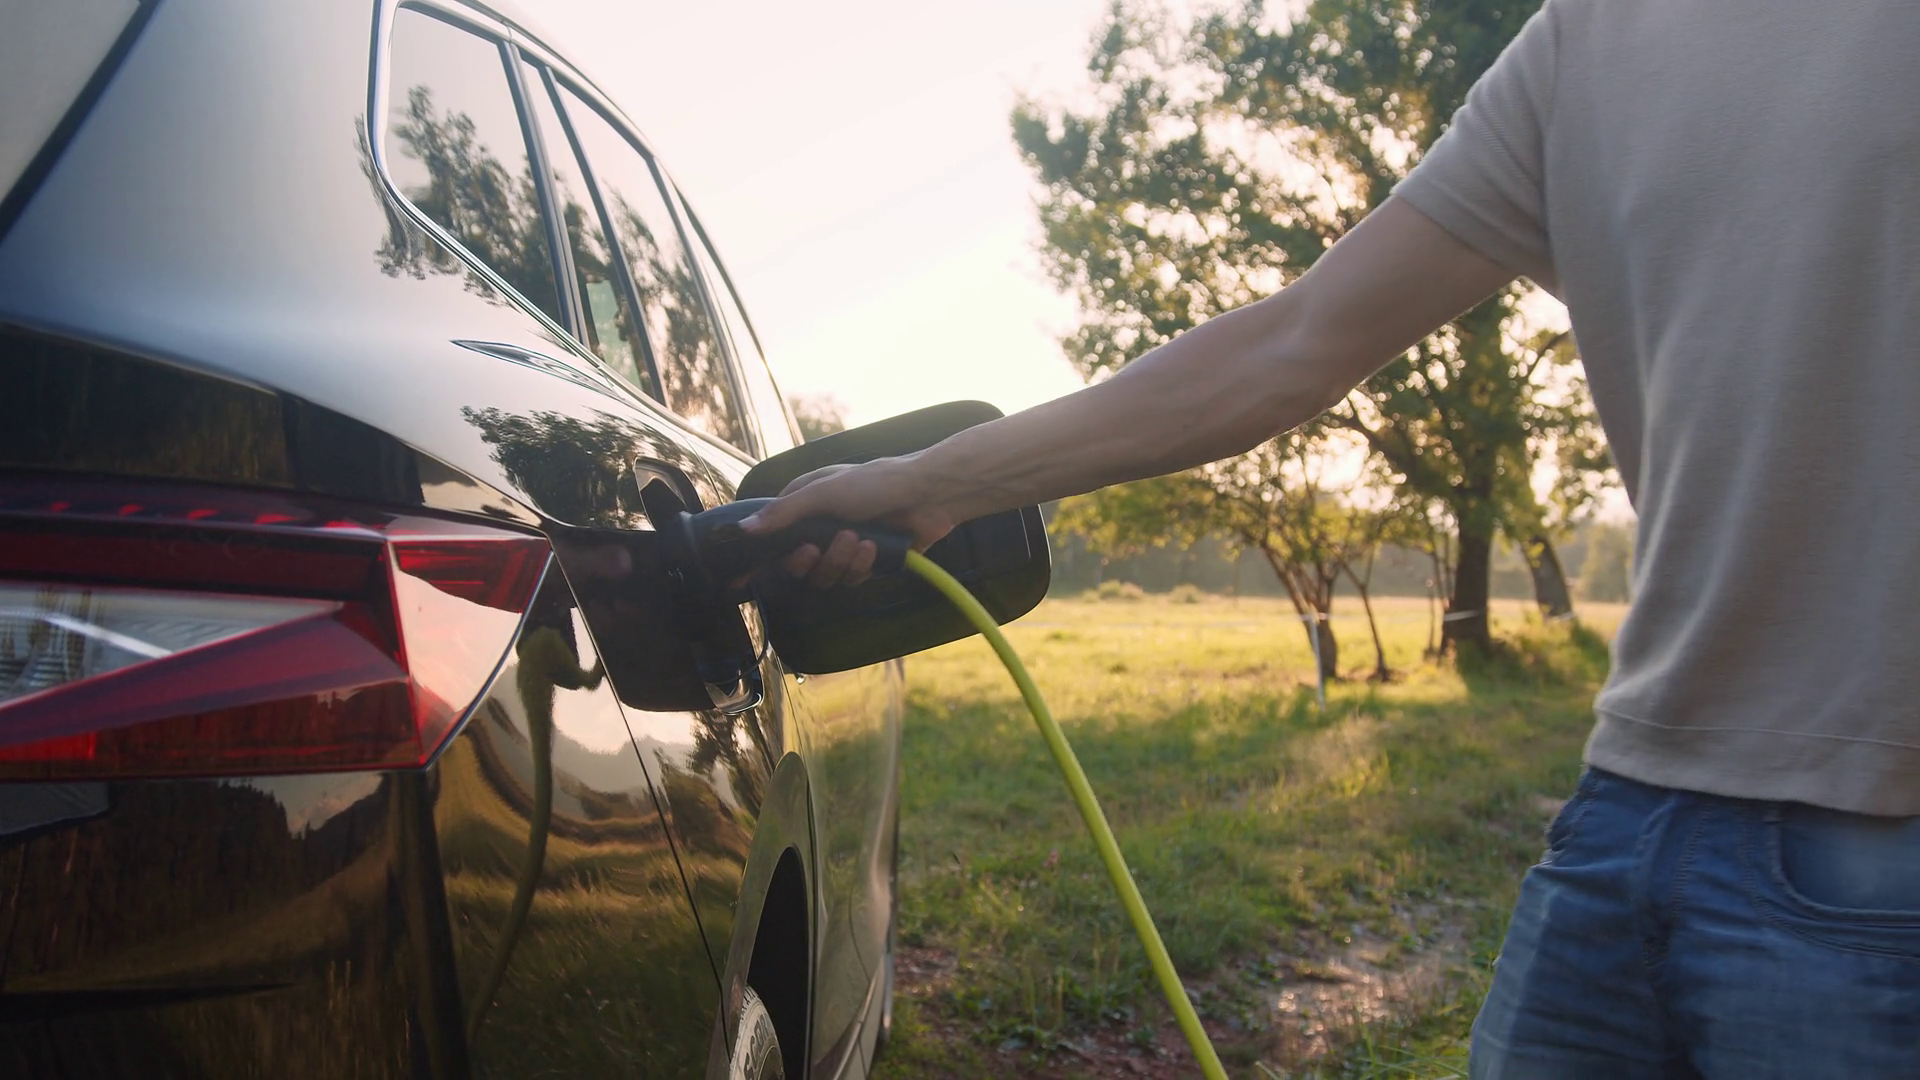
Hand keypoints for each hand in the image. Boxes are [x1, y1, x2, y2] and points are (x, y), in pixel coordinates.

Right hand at [739, 456, 959, 587]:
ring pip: (825, 575)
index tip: (745, 578)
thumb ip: (784, 513)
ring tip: (859, 540)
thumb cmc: (875, 482)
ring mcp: (844, 546)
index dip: (760, 559)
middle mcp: (821, 527)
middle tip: (817, 548)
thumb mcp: (824, 492)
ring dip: (839, 561)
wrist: (928, 494)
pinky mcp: (868, 562)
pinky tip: (873, 548)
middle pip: (797, 565)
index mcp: (804, 505)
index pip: (772, 538)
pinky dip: (861, 566)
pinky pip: (852, 579)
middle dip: (809, 560)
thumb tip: (743, 529)